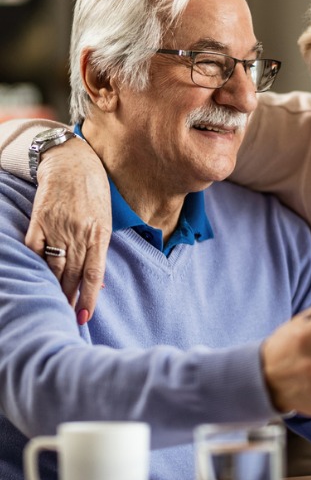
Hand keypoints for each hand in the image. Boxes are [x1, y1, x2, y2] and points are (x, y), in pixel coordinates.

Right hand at [25, 137, 110, 321]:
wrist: (73, 162)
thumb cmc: (95, 193)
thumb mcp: (106, 220)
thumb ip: (100, 249)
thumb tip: (100, 283)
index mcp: (100, 234)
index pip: (95, 274)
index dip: (90, 297)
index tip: (84, 317)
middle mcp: (79, 233)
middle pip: (73, 274)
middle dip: (70, 298)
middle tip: (66, 316)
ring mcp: (58, 226)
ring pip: (54, 265)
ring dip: (54, 287)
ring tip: (53, 303)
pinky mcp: (40, 219)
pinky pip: (34, 249)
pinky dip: (35, 266)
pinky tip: (36, 279)